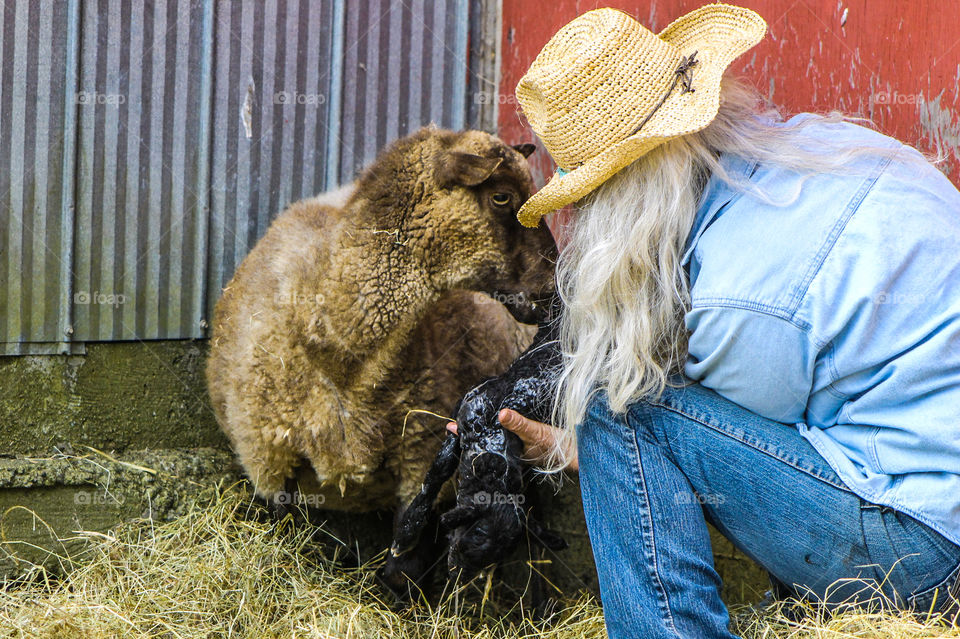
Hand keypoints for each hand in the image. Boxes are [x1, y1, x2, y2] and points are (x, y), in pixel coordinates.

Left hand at [446, 408, 577, 470]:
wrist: (577, 452)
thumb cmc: (556, 447)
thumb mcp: (536, 433)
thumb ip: (519, 424)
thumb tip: (501, 414)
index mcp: (508, 453)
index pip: (482, 444)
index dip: (466, 436)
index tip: (450, 427)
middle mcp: (510, 451)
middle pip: (486, 441)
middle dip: (472, 433)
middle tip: (453, 423)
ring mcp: (517, 447)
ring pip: (495, 438)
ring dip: (484, 429)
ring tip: (468, 420)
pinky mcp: (526, 441)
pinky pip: (507, 434)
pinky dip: (499, 426)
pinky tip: (496, 419)